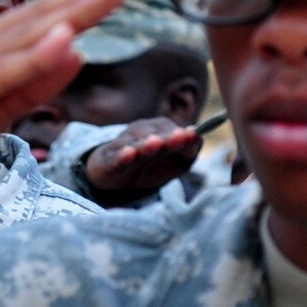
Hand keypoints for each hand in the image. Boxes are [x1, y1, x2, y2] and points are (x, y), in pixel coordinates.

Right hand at [80, 117, 201, 204]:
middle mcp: (141, 133)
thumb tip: (197, 137)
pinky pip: (116, 158)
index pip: (173, 131)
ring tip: (156, 143)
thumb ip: (189, 150)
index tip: (192, 135)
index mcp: (159, 131)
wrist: (115, 176)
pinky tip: (129, 153)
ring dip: (146, 144)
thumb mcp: (176, 162)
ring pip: (136, 145)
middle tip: (181, 136)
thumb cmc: (150, 166)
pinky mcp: (109, 161)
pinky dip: (122, 156)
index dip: (183, 136)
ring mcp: (124, 146)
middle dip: (168, 137)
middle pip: (156, 135)